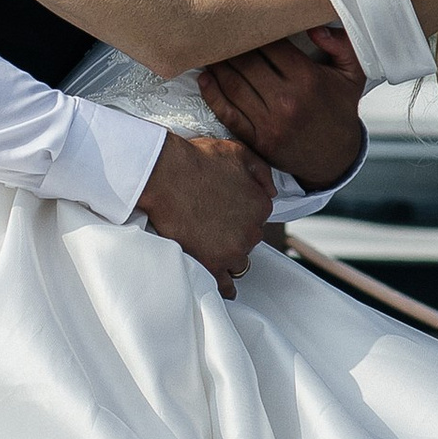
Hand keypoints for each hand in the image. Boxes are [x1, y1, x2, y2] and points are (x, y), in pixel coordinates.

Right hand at [135, 129, 274, 293]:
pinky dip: (225, 286)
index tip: (229, 212)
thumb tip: (272, 191)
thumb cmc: (196, 161)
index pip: (259, 217)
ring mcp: (232, 251)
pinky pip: (225, 285)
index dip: (242, 214)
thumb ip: (262, 172)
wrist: (164, 175)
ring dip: (228, 256)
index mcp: (261, 205)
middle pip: (249, 240)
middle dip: (235, 234)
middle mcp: (252, 231)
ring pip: (239, 261)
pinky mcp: (211, 265)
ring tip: (213, 249)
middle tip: (215, 225)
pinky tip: (223, 285)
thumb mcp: (238, 152)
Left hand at [198, 25, 365, 192]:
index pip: (271, 45)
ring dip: (217, 65)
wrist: (336, 157)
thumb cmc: (340, 110)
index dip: (255, 30)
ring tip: (208, 50)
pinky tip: (205, 79)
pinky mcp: (256, 139)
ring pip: (232, 85)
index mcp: (308, 79)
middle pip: (246, 63)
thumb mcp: (352, 74)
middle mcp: (286, 100)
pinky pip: (227, 113)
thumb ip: (340, 44)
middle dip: (230, 45)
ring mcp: (269, 122)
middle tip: (219, 31)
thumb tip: (313, 27)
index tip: (245, 21)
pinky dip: (212, 94)